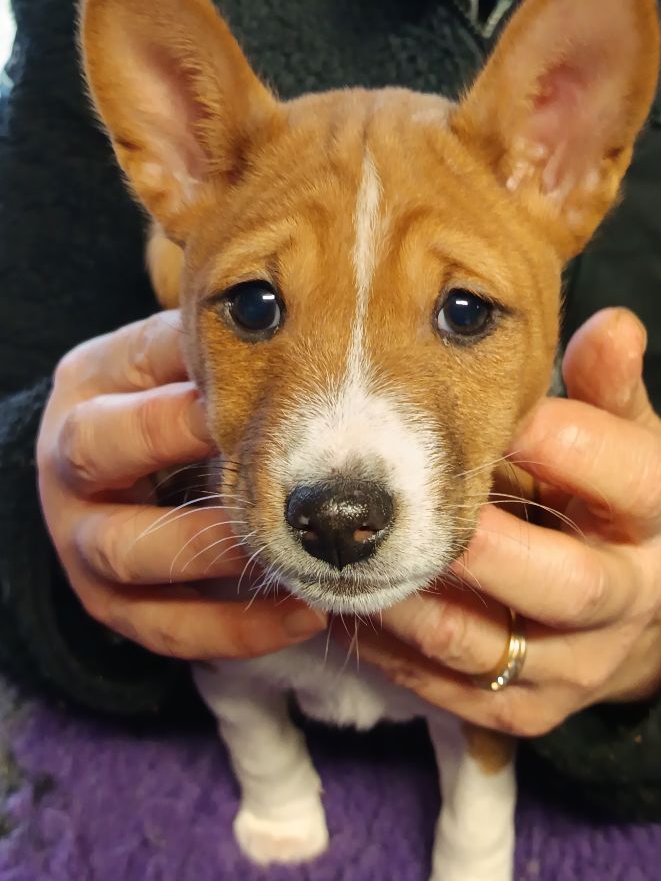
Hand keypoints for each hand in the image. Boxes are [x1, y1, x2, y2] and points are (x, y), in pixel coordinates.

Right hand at [36, 311, 324, 660]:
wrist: (113, 481)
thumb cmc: (170, 407)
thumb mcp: (180, 366)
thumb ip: (218, 350)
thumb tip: (301, 318)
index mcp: (92, 385)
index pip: (136, 368)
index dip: (198, 379)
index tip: (271, 386)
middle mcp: (69, 462)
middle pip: (99, 449)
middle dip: (178, 443)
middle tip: (263, 453)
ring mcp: (81, 540)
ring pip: (128, 551)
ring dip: (213, 550)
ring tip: (295, 549)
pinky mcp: (110, 605)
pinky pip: (166, 627)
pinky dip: (237, 629)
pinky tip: (304, 613)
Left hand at [340, 308, 660, 736]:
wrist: (622, 602)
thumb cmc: (604, 497)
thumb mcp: (622, 435)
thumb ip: (607, 385)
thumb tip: (612, 323)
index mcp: (658, 516)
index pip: (632, 479)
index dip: (566, 441)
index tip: (501, 411)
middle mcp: (628, 599)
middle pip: (568, 585)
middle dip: (487, 544)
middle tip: (414, 505)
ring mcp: (577, 666)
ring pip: (491, 648)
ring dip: (415, 603)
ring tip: (352, 558)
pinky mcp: (527, 710)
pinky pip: (453, 693)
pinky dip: (394, 653)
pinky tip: (350, 606)